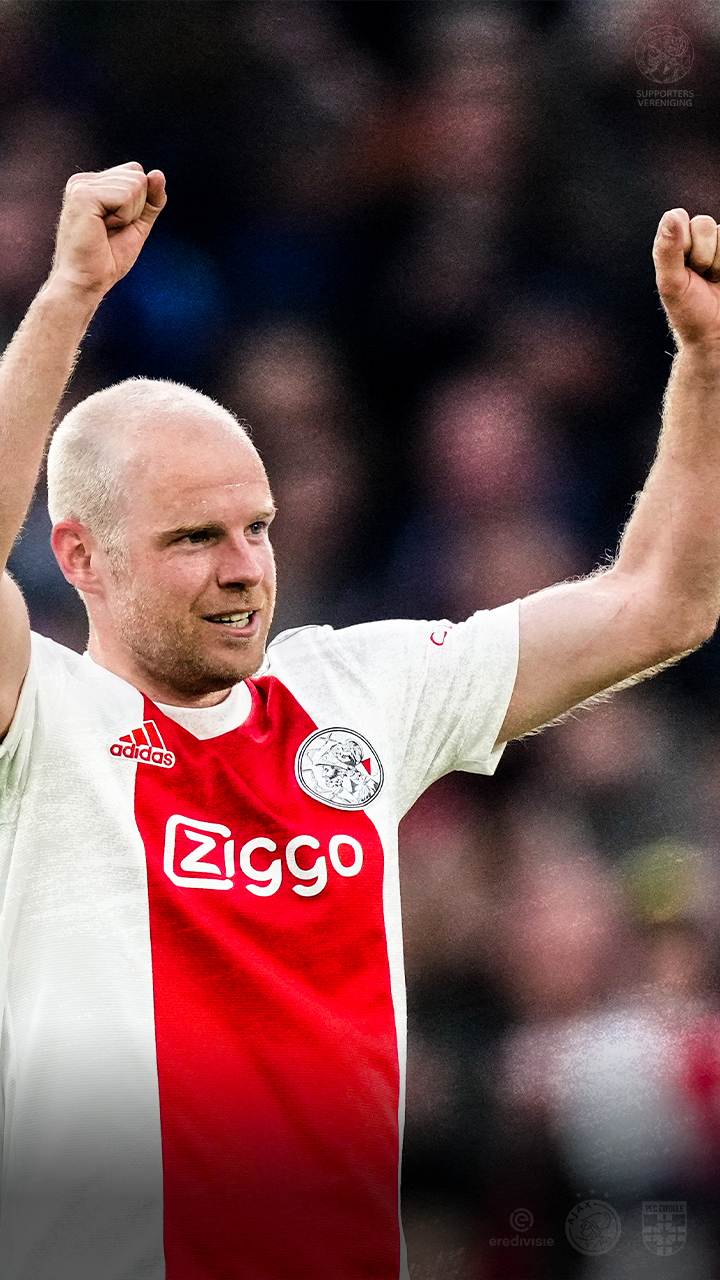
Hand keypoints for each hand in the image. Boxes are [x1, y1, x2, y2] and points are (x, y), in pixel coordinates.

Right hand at [50, 162, 166, 296]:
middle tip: (111, 229)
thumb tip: (159, 174)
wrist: (86, 282)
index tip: (117, 225)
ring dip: (129, 214)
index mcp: (93, 184)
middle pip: (138, 175)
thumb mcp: (137, 225)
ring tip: (105, 230)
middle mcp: (84, 181)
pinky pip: (126, 195)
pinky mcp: (83, 194)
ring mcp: (81, 185)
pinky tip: (103, 228)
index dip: (139, 203)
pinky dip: (123, 217)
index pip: (136, 173)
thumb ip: (151, 200)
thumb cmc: (107, 259)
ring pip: (135, 183)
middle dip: (136, 208)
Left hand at [653, 208, 719, 346]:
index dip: (682, 244)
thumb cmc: (689, 312)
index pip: (679, 219)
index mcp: (675, 244)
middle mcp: (697, 240)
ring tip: (714, 279)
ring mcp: (719, 246)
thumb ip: (668, 251)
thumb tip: (672, 215)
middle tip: (700, 278)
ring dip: (719, 262)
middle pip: (704, 224)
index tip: (682, 270)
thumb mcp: (672, 284)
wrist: (715, 334)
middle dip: (703, 256)